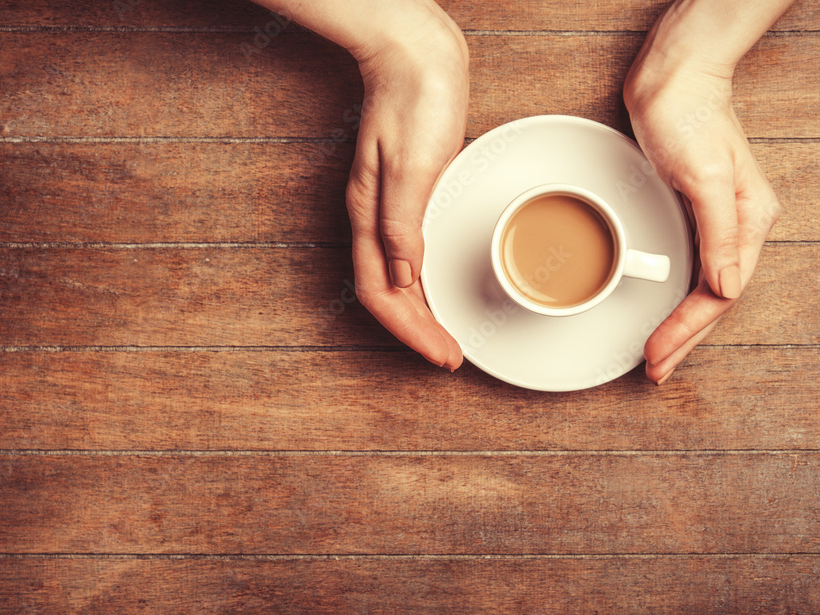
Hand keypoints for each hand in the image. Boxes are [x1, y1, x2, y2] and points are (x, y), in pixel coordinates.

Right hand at [345, 15, 467, 370]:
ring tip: (446, 336)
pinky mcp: (408, 195)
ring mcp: (388, 207)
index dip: (410, 330)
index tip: (440, 353)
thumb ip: (403, 223)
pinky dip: (424, 282)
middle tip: (449, 357)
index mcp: (370, 214)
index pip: (381, 293)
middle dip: (416, 332)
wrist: (415, 52)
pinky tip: (439, 289)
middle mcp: (374, 217)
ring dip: (421, 313)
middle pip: (387, 294)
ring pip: (397, 278)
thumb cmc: (415, 99)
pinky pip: (409, 254)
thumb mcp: (412, 163)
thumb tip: (404, 276)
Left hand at [625, 60, 781, 384]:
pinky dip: (676, 297)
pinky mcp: (695, 212)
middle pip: (712, 300)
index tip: (657, 353)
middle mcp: (738, 226)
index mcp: (749, 221)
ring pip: (702, 289)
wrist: (673, 78)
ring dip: (681, 325)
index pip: (719, 294)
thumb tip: (727, 285)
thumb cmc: (688, 117)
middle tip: (655, 371)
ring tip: (659, 355)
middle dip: (684, 339)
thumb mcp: (706, 174)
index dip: (687, 329)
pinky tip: (665, 311)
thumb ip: (720, 232)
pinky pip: (690, 269)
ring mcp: (717, 221)